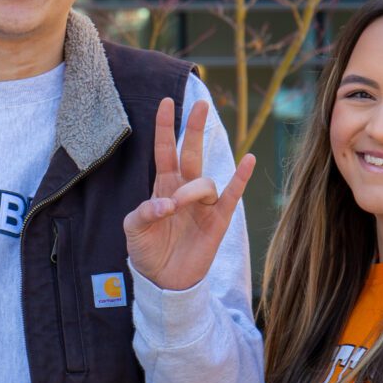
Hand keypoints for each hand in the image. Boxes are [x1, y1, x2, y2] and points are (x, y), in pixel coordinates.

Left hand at [123, 96, 257, 291]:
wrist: (163, 280)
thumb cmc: (147, 250)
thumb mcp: (133, 230)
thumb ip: (142, 213)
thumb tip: (165, 204)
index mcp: (163, 185)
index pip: (165, 150)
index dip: (166, 127)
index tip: (166, 102)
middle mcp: (185, 189)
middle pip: (192, 152)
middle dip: (195, 128)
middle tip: (200, 105)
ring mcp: (203, 203)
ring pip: (204, 182)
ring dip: (190, 191)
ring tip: (175, 208)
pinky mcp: (218, 220)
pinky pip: (232, 195)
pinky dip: (241, 178)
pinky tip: (249, 160)